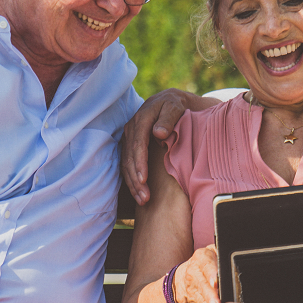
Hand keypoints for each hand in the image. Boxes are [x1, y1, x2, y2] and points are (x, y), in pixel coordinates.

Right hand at [122, 89, 214, 205]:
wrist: (170, 101)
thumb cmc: (176, 106)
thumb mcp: (175, 107)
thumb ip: (168, 118)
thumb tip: (158, 133)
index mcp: (142, 118)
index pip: (138, 143)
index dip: (140, 162)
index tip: (144, 179)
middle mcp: (131, 129)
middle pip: (129, 157)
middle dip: (135, 179)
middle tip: (144, 198)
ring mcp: (128, 138)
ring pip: (126, 163)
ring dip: (132, 184)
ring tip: (143, 201)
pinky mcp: (129, 145)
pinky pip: (127, 165)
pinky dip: (132, 180)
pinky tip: (138, 194)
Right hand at [172, 244, 222, 302]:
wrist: (185, 274)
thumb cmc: (208, 262)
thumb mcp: (213, 252)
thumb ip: (223, 253)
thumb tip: (239, 253)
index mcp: (202, 258)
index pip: (206, 264)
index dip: (210, 274)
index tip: (215, 283)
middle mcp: (195, 273)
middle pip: (202, 286)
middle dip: (210, 297)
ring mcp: (193, 290)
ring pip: (201, 302)